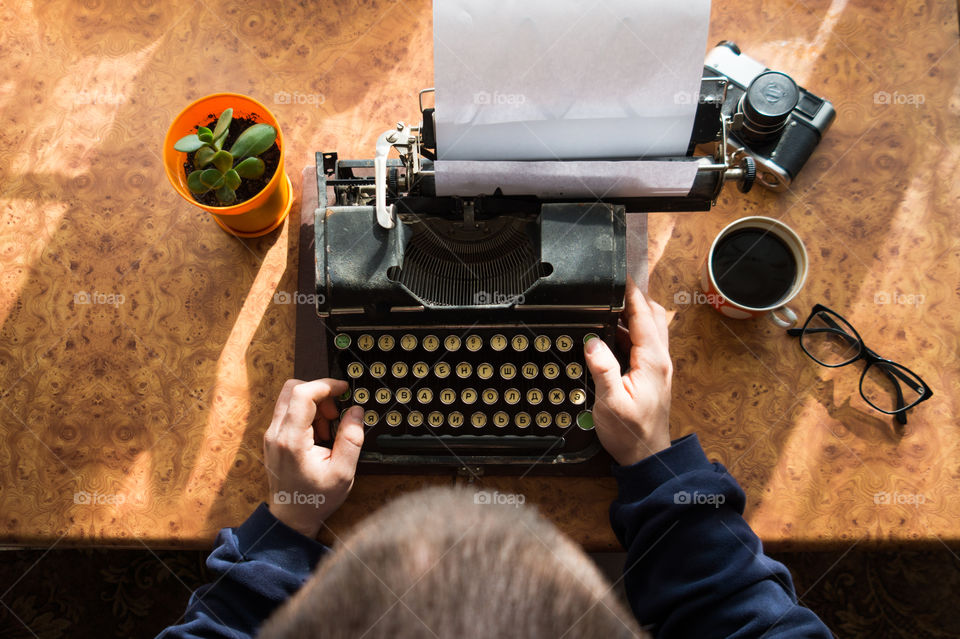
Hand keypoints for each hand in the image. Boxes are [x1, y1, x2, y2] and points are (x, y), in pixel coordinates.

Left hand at [263, 378, 364, 537]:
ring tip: (328, 428)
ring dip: (313, 404)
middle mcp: (276, 434)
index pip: (303, 394)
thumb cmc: (315, 499)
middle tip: (335, 413)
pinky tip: (319, 434)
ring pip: (290, 398)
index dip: (326, 385)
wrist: (292, 517)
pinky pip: (288, 411)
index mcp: (291, 440)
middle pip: (293, 389)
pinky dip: (306, 413)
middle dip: (319, 393)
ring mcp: (271, 435)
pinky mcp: (273, 437)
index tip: (343, 389)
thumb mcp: (343, 472)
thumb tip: (356, 411)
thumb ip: (351, 438)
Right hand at [583, 277, 671, 465]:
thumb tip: (592, 341)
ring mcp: (658, 366)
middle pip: (653, 316)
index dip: (632, 294)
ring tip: (607, 307)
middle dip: (635, 299)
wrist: (647, 456)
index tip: (621, 276)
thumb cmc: (631, 433)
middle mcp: (660, 359)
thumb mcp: (610, 402)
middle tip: (612, 289)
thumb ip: (602, 369)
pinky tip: (610, 335)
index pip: (643, 317)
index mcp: (652, 361)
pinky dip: (629, 331)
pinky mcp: (652, 374)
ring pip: (650, 328)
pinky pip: (643, 343)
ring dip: (632, 315)